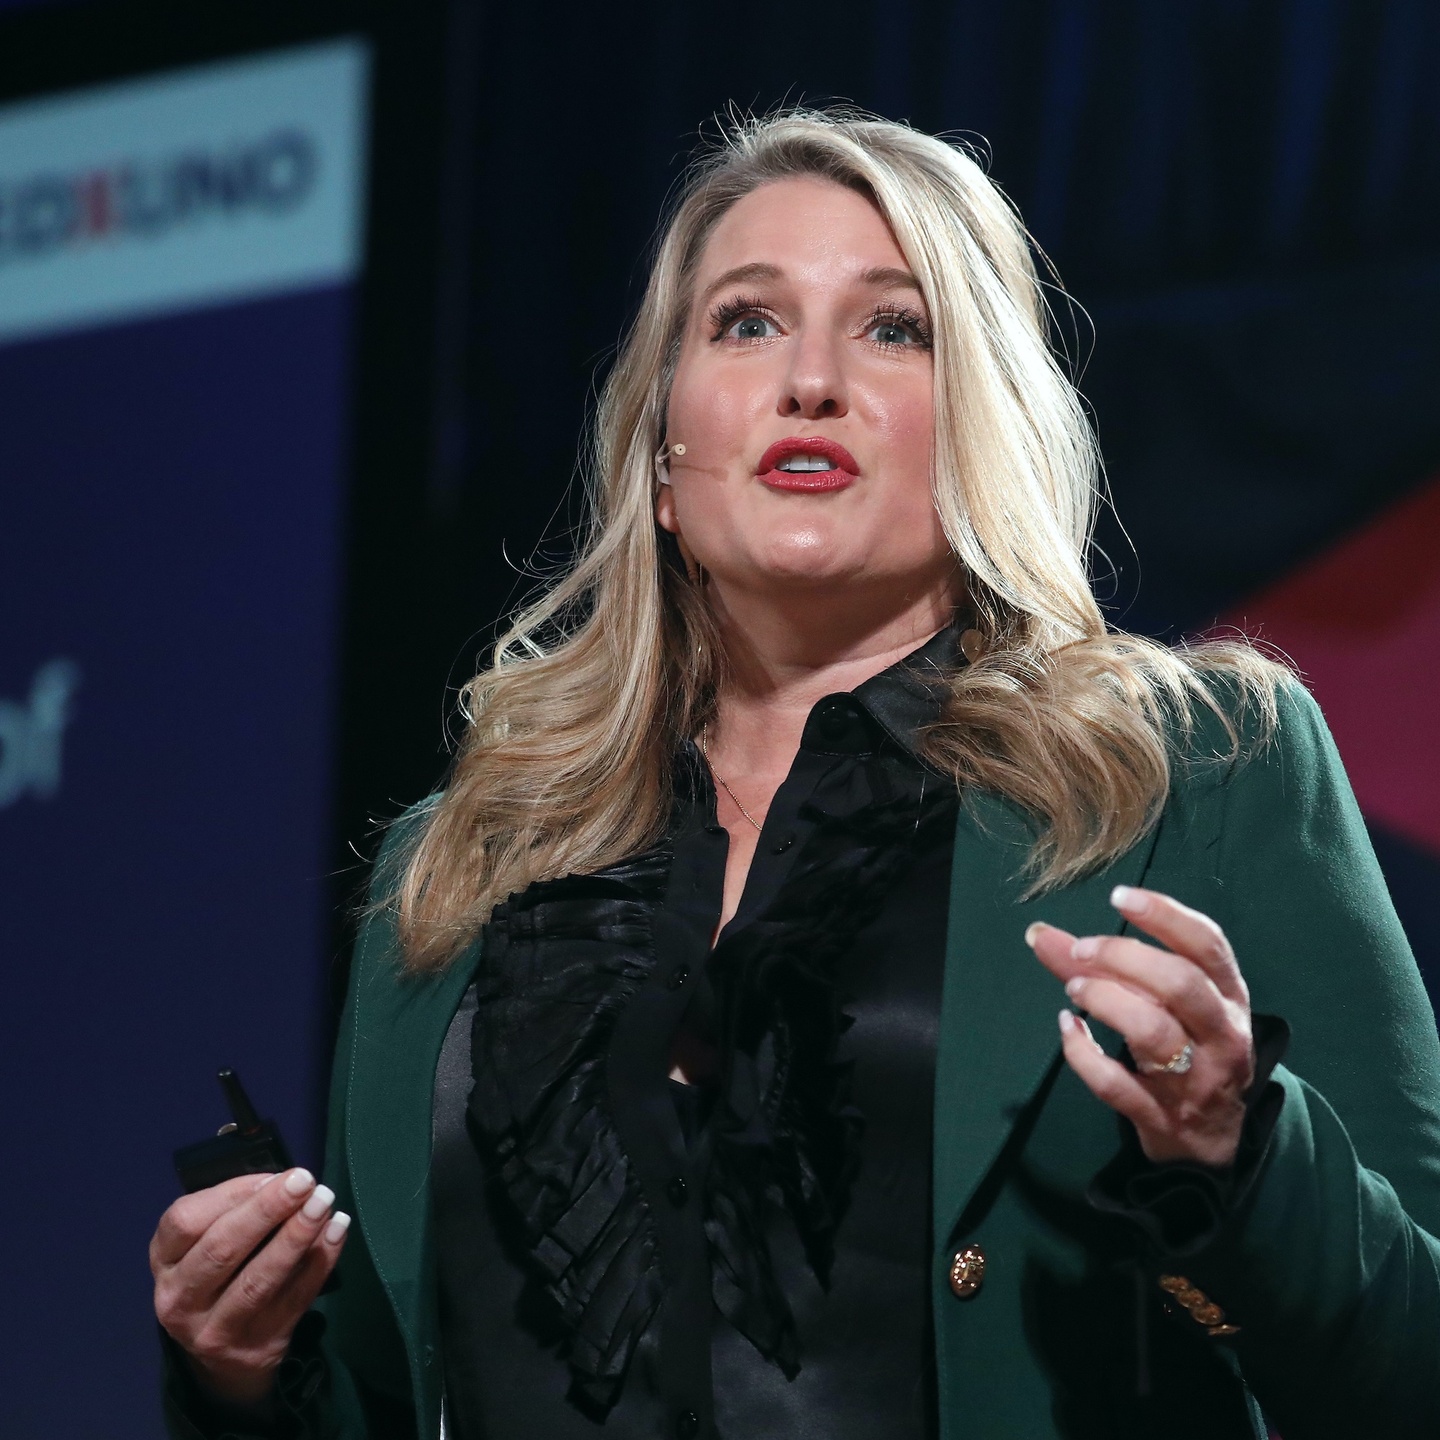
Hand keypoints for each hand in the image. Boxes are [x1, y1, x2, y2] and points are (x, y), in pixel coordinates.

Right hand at [150, 1168, 349, 1407]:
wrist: (224, 1359)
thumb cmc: (219, 1277)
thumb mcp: (204, 1244)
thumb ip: (231, 1212)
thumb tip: (279, 1182)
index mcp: (164, 1262)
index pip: (184, 1221)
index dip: (231, 1193)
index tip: (272, 1176)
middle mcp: (180, 1300)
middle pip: (221, 1249)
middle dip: (266, 1210)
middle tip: (304, 1181)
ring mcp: (215, 1330)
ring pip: (257, 1280)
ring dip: (295, 1235)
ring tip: (323, 1203)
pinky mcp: (257, 1347)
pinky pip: (294, 1299)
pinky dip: (320, 1261)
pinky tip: (337, 1230)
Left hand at [1026, 885, 1254, 1166]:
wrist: (1213, 1144)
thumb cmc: (1188, 1052)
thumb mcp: (1166, 1006)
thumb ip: (1105, 967)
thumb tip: (1039, 933)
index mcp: (1229, 998)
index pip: (1208, 945)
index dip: (1166, 915)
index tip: (1119, 896)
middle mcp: (1222, 1036)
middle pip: (1181, 984)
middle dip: (1124, 958)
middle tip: (1081, 950)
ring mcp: (1194, 1080)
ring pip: (1153, 1032)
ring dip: (1105, 1001)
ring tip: (1073, 990)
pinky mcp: (1161, 1118)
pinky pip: (1117, 1085)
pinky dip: (1084, 1055)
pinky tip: (1067, 1029)